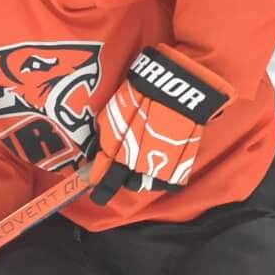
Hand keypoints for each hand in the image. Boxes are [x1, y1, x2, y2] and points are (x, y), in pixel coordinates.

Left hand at [90, 44, 231, 205]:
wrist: (176, 85)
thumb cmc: (141, 91)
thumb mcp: (115, 110)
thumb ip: (105, 133)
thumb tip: (95, 150)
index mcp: (117, 146)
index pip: (103, 174)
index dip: (97, 183)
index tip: (93, 189)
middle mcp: (136, 159)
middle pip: (124, 183)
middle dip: (117, 183)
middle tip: (114, 183)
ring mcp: (160, 161)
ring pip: (146, 184)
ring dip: (140, 181)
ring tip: (138, 174)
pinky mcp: (181, 160)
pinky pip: (170, 181)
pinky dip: (163, 179)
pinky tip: (159, 174)